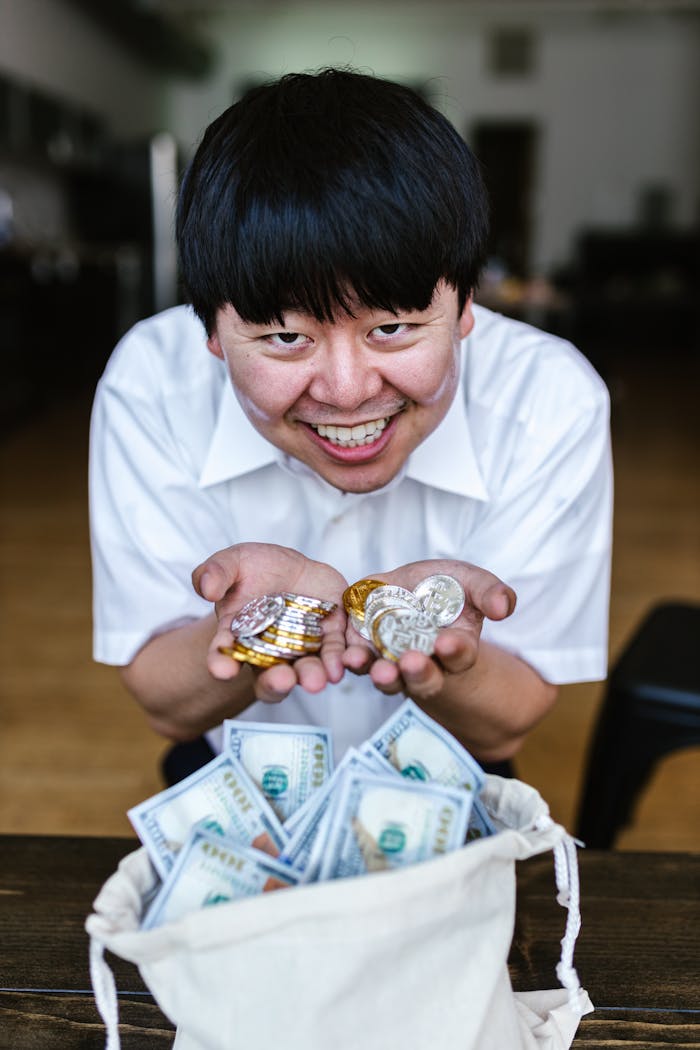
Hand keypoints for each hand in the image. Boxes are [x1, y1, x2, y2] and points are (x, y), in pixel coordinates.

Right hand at [192, 543, 348, 701]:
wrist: (293, 569)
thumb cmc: (255, 570)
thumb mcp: (233, 563)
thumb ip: (216, 572)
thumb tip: (206, 588)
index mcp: (238, 638)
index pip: (224, 655)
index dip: (221, 663)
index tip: (223, 670)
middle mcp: (269, 653)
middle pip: (269, 676)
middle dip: (276, 681)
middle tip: (282, 680)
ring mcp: (301, 650)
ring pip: (305, 671)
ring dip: (311, 676)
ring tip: (318, 679)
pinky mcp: (331, 639)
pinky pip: (337, 654)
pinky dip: (341, 660)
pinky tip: (344, 663)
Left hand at [342, 559, 515, 701]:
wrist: (412, 590)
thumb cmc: (449, 590)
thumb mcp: (472, 583)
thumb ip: (491, 593)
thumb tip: (505, 608)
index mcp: (457, 648)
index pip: (460, 654)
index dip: (455, 650)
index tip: (447, 643)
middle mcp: (426, 663)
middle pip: (423, 676)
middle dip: (418, 671)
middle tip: (411, 663)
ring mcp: (392, 660)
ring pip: (387, 675)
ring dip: (382, 674)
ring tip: (378, 669)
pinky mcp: (364, 648)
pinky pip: (356, 659)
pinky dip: (351, 660)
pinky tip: (346, 656)